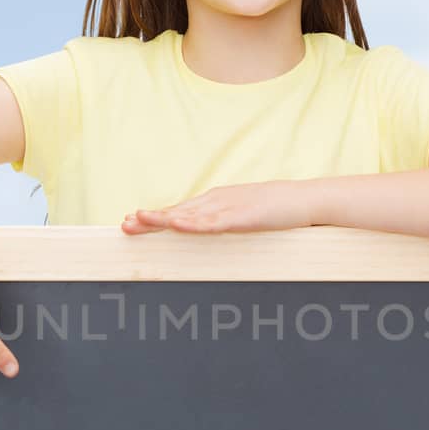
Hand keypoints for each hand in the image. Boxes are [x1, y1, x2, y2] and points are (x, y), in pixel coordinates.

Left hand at [120, 180, 314, 233]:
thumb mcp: (242, 214)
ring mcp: (229, 207)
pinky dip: (195, 224)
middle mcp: (217, 201)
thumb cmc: (275, 209)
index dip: (155, 217)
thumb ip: (222, 220)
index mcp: (215, 202)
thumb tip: (205, 229)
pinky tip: (179, 225)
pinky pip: (214, 222)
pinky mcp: (243, 216)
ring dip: (164, 218)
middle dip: (150, 219)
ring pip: (190, 214)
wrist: (304, 199)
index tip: (131, 222)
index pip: (179, 210)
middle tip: (124, 225)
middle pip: (178, 211)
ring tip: (141, 221)